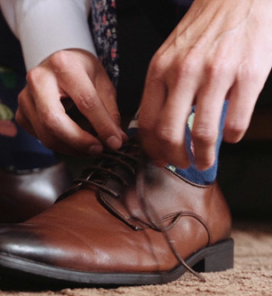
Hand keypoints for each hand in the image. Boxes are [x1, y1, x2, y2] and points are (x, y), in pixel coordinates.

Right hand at [16, 49, 126, 155]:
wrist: (56, 64)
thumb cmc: (80, 70)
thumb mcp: (101, 81)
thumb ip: (109, 110)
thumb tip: (117, 140)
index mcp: (63, 64)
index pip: (85, 101)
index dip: (102, 126)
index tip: (115, 142)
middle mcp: (38, 79)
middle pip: (54, 121)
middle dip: (79, 141)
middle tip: (98, 149)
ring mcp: (25, 98)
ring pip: (46, 135)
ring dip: (71, 148)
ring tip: (90, 147)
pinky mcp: (21, 113)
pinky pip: (40, 138)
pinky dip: (60, 145)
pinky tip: (73, 141)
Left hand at [138, 0, 271, 169]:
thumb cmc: (202, 30)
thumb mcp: (170, 56)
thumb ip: (162, 89)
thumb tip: (157, 129)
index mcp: (160, 70)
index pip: (147, 123)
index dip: (152, 149)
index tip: (160, 159)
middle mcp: (184, 73)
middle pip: (170, 134)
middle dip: (175, 158)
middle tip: (182, 164)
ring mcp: (217, 74)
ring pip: (203, 133)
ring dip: (203, 156)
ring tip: (204, 161)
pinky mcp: (249, 74)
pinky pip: (236, 122)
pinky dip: (232, 137)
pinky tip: (230, 136)